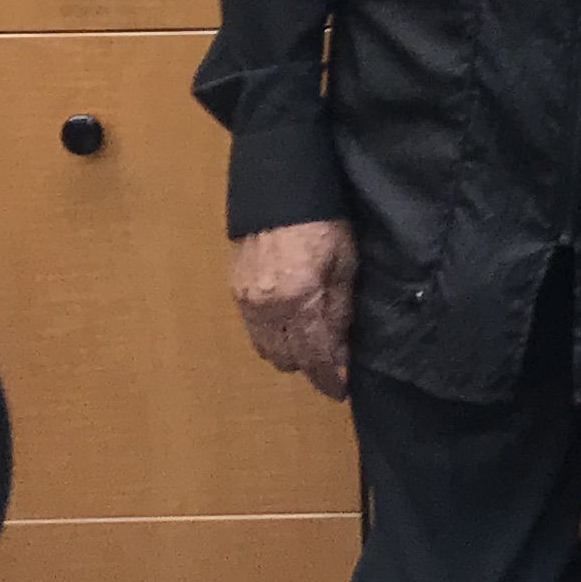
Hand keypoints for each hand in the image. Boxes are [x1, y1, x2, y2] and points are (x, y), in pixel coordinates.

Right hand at [228, 218, 354, 398]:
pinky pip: (253, 329)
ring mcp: (245, 301)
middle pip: (286, 359)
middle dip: (310, 363)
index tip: (340, 391)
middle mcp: (265, 309)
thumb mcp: (345, 263)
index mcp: (297, 302)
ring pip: (265, 348)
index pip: (313, 356)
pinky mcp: (235, 289)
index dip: (328, 379)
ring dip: (288, 351)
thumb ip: (340, 310)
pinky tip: (289, 323)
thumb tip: (340, 347)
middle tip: (332, 356)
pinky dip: (272, 334)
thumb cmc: (323, 221)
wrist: (277, 189)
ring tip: (311, 340)